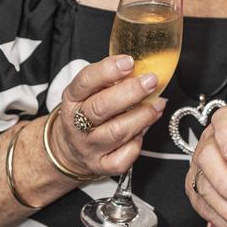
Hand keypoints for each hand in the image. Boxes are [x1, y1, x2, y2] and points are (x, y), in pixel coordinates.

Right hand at [51, 55, 166, 177]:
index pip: (85, 81)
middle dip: (130, 92)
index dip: (107, 70)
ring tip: (157, 104)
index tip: (129, 62)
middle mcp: (77, 123)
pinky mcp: (100, 165)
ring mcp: (88, 146)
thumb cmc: (86, 112)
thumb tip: (142, 67)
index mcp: (73, 99)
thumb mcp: (89, 91)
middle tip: (151, 81)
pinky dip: (136, 144)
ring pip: (116, 132)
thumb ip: (110, 79)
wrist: (69, 148)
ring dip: (142, 116)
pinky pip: (122, 158)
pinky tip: (142, 132)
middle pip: (101, 107)